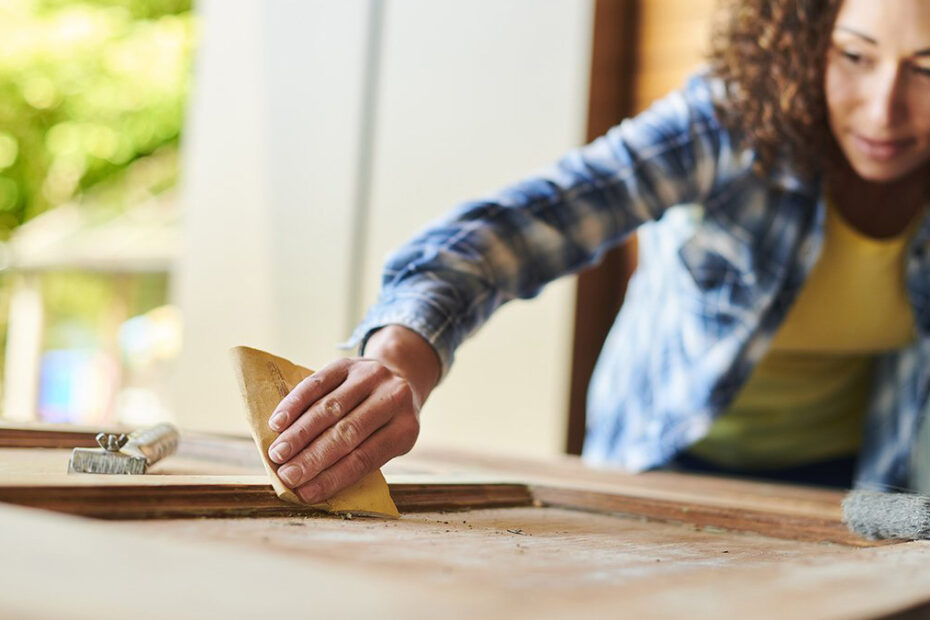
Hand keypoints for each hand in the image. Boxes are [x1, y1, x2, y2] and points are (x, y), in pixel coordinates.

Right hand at [266, 326, 439, 503]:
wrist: (398, 376)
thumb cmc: (386, 423)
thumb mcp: (386, 442)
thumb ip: (357, 460)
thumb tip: (309, 487)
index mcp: (406, 428)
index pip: (366, 457)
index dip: (334, 477)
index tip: (305, 493)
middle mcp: (393, 398)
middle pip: (347, 432)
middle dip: (313, 457)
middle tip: (286, 475)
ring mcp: (370, 376)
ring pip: (329, 408)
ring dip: (299, 434)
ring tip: (277, 454)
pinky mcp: (347, 363)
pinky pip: (317, 383)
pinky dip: (295, 404)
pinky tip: (278, 422)